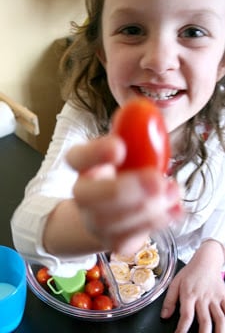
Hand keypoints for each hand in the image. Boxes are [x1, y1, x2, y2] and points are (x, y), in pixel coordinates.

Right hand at [67, 135, 181, 254]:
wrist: (110, 210)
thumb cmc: (122, 173)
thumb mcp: (126, 150)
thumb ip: (133, 133)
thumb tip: (145, 113)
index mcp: (85, 167)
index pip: (77, 158)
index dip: (94, 153)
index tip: (119, 146)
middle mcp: (84, 196)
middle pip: (88, 196)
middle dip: (122, 190)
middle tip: (156, 179)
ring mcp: (95, 221)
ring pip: (112, 222)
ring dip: (147, 208)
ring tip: (172, 191)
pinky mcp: (113, 241)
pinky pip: (131, 238)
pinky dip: (155, 223)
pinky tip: (174, 209)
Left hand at [161, 241, 224, 332]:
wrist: (206, 260)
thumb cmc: (189, 272)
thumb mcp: (175, 282)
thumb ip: (169, 300)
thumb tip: (164, 316)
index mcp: (189, 294)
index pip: (186, 316)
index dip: (182, 330)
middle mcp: (202, 297)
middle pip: (204, 320)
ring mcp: (214, 297)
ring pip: (220, 317)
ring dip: (219, 331)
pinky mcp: (224, 296)